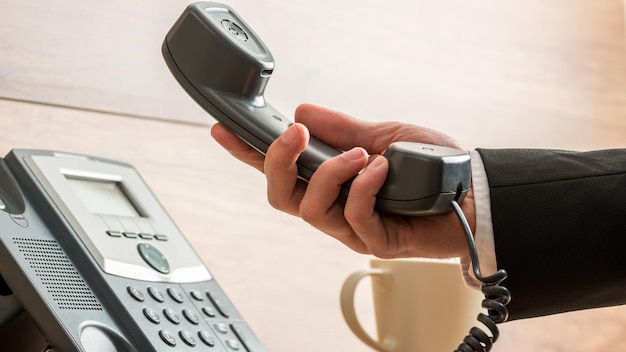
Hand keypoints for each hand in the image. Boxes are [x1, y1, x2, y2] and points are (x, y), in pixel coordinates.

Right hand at [211, 104, 474, 258]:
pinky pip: (352, 216)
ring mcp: (350, 228)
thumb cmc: (430, 164)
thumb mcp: (383, 135)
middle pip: (279, 195)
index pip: (280, 167)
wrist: (472, 192)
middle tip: (295, 135)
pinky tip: (381, 170)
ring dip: (331, 173)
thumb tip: (304, 113)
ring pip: (311, 208)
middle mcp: (332, 206)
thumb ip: (343, 129)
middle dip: (277, 162)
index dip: (248, 152)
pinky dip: (363, 187)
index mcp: (329, 179)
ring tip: (361, 154)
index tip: (224, 130)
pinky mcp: (373, 242)